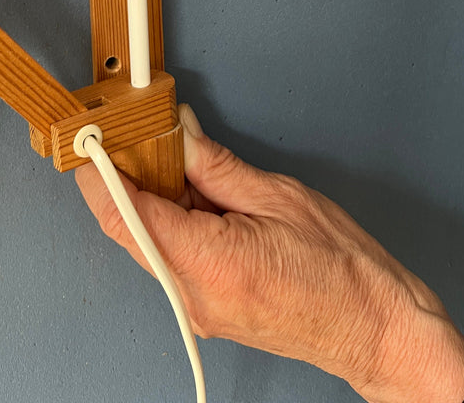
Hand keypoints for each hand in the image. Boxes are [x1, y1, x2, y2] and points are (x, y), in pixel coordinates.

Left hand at [76, 105, 463, 402]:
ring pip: (145, 243)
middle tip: (129, 136)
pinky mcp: (205, 307)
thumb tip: (178, 134)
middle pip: (127, 230)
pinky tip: (191, 194)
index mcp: (208, 262)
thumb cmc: (341, 268)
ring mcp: (196, 307)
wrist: (372, 327)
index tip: (91, 140)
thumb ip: (217, 166)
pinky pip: (169, 258)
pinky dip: (168, 222)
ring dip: (146, 200)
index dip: (100, 174)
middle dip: (120, 181)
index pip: (128, 214)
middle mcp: (192, 294)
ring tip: (171, 160)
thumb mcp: (279, 197)